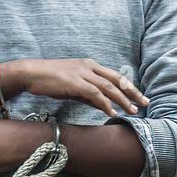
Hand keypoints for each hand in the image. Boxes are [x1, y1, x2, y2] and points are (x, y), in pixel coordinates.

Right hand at [6, 59, 146, 116]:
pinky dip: (105, 103)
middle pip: (117, 80)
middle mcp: (89, 67)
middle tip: (145, 103)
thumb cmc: (50, 80)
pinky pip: (94, 93)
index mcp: (90, 65)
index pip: (115, 76)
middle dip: (132, 92)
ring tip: (132, 111)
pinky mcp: (74, 82)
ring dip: (122, 100)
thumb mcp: (72, 86)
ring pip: (108, 87)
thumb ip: (88, 94)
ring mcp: (82, 73)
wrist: (31, 73)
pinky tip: (111, 112)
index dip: (129, 87)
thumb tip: (103, 105)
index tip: (140, 97)